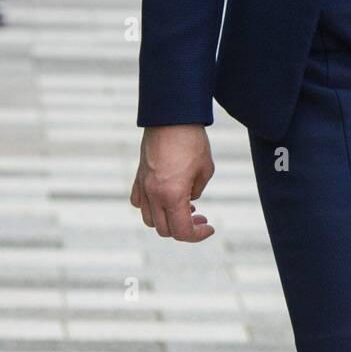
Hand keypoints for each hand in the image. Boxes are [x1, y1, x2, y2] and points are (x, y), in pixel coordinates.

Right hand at [130, 125, 215, 239]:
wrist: (171, 116)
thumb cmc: (192, 140)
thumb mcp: (205, 169)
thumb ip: (197, 191)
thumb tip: (189, 199)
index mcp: (172, 196)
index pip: (182, 231)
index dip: (198, 235)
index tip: (210, 227)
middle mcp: (153, 195)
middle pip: (165, 230)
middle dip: (185, 229)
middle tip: (201, 218)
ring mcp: (143, 186)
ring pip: (150, 219)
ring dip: (167, 220)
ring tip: (186, 207)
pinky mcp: (139, 176)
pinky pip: (139, 202)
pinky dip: (151, 207)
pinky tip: (165, 198)